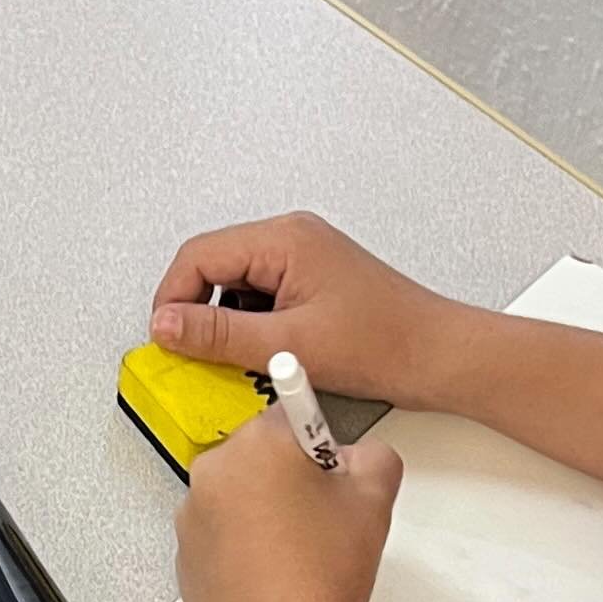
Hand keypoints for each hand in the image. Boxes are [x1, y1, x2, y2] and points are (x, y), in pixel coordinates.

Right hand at [150, 212, 466, 409]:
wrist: (437, 356)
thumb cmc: (385, 342)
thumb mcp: (288, 346)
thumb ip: (219, 334)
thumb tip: (167, 325)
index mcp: (283, 239)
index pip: (199, 255)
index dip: (172, 299)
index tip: (165, 340)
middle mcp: (291, 241)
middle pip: (213, 268)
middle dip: (197, 314)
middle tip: (193, 356)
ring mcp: (301, 262)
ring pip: (235, 288)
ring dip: (226, 326)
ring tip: (240, 362)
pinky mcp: (310, 286)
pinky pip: (260, 302)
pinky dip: (252, 332)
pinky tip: (267, 360)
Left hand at [175, 413, 402, 601]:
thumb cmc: (326, 575)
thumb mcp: (375, 498)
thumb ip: (374, 456)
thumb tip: (360, 458)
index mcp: (256, 444)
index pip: (288, 414)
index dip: (317, 442)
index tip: (327, 466)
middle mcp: (212, 475)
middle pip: (257, 457)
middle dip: (287, 479)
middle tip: (321, 519)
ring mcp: (191, 522)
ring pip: (236, 501)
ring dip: (262, 515)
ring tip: (299, 557)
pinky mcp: (185, 564)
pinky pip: (218, 542)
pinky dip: (242, 552)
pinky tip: (274, 580)